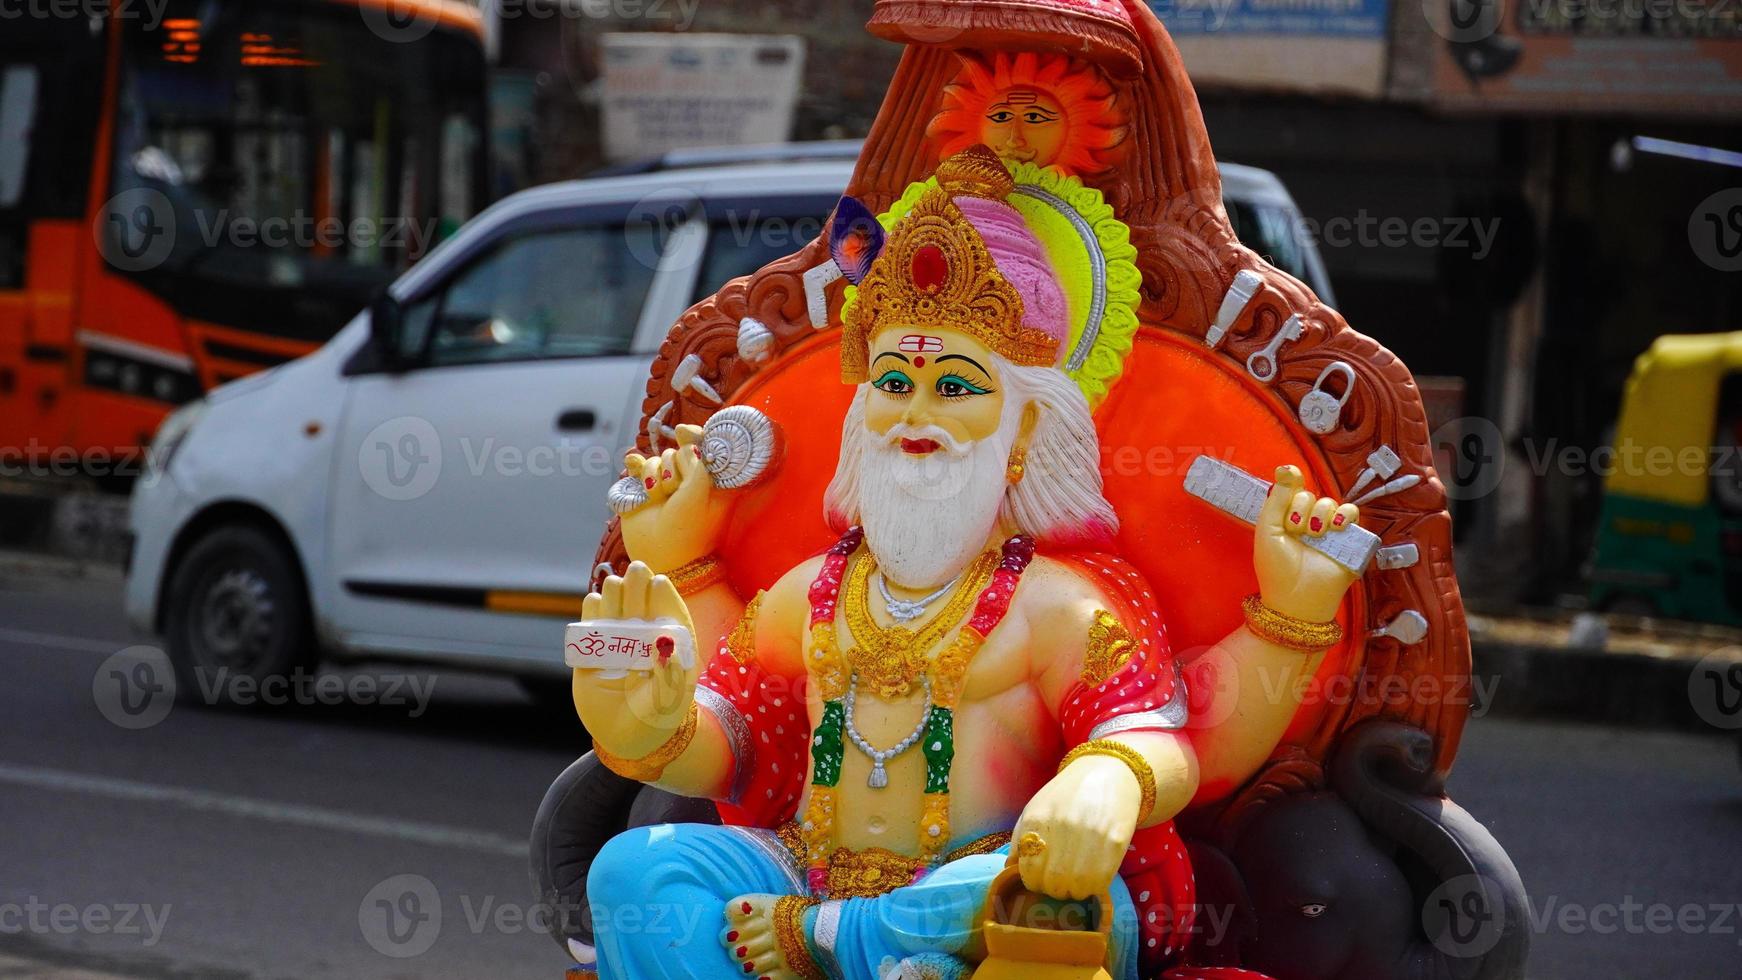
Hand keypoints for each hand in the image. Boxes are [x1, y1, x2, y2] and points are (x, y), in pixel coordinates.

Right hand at [571, 561, 699, 758]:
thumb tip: (664, 645)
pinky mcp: (593, 655)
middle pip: (641, 604)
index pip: (668, 612)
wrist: (628, 738)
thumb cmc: (658, 717)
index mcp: (671, 644)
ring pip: (615, 610)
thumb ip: (669, 675)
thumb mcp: (669, 700)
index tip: (659, 583)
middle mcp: (644, 638)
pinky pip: (591, 628)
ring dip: (615, 594)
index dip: (663, 596)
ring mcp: (618, 644)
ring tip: (616, 583)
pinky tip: (595, 600)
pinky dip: (592, 613)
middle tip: (637, 570)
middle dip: (638, 586)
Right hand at [618, 425, 732, 573]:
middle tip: (674, 492)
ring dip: (653, 476)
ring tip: (657, 500)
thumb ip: (697, 462)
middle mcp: (689, 481)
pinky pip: (638, 466)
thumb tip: (686, 439)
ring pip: (656, 460)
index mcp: (711, 482)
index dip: (694, 436)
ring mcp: (666, 486)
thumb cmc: (688, 530)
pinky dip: (635, 465)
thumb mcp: (700, 494)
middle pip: (676, 452)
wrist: (661, 558)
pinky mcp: (644, 492)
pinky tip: (634, 469)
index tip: (685, 434)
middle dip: (672, 469)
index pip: (705, 447)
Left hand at [1011, 755, 1137, 899]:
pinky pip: (1101, 881)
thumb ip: (1020, 839)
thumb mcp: (1036, 808)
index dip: (1035, 883)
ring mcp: (1090, 835)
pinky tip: (1093, 875)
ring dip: (1076, 891)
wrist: (1108, 771)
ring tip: (1078, 879)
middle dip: (1055, 889)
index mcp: (1037, 821)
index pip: (1029, 874)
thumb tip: (1011, 870)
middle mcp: (1062, 829)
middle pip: (1053, 884)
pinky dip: (1095, 886)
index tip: (1042, 879)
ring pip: (1077, 888)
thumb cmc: (1067, 794)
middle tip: (1061, 881)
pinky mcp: (1115, 841)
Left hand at [1253, 465, 1361, 622]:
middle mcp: (1306, 522)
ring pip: (1329, 502)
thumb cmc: (1277, 569)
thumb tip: (1286, 468)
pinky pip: (1352, 513)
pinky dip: (1346, 514)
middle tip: (1296, 530)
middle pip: (1309, 495)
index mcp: (1284, 519)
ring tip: (1314, 535)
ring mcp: (1327, 531)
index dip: (1291, 485)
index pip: (1291, 490)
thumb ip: (1276, 499)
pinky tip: (1336, 526)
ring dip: (1320, 514)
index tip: (1289, 480)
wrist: (1297, 599)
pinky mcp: (1347, 540)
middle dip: (1301, 509)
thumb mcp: (1267, 530)